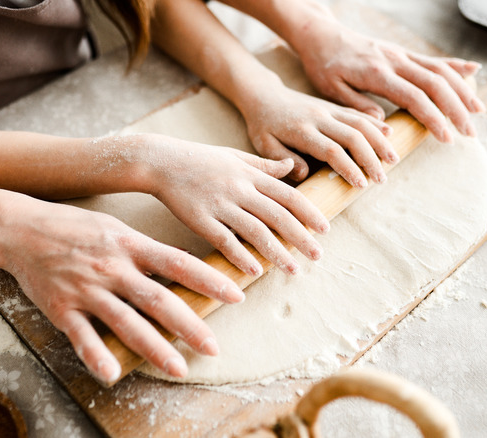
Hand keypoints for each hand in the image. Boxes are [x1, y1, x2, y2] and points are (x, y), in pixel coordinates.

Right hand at [0, 198, 245, 384]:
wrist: (20, 228)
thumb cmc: (74, 226)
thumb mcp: (116, 228)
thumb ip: (147, 249)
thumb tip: (184, 267)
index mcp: (129, 244)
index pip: (178, 263)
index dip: (209, 280)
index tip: (236, 295)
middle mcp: (112, 267)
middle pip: (159, 299)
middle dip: (190, 325)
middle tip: (214, 347)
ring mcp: (87, 289)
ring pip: (127, 322)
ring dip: (155, 348)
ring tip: (178, 368)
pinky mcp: (62, 308)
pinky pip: (82, 337)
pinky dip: (97, 355)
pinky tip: (113, 374)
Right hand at [138, 134, 329, 276]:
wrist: (161, 160)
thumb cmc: (199, 159)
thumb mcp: (235, 156)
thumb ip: (264, 165)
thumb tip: (292, 168)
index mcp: (250, 174)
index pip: (287, 195)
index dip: (308, 213)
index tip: (325, 229)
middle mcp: (239, 189)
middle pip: (277, 215)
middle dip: (300, 237)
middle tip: (318, 255)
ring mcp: (219, 204)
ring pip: (255, 231)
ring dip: (276, 252)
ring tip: (293, 269)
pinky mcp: (200, 218)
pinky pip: (224, 240)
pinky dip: (241, 255)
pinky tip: (255, 271)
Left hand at [239, 82, 397, 185]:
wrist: (264, 95)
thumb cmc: (263, 125)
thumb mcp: (263, 144)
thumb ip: (281, 159)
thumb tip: (304, 173)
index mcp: (301, 130)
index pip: (330, 149)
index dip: (348, 167)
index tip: (361, 184)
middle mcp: (318, 117)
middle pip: (352, 135)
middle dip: (370, 158)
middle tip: (382, 179)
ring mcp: (328, 109)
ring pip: (360, 122)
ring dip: (379, 141)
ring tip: (393, 160)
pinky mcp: (334, 106)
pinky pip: (358, 112)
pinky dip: (376, 123)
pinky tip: (391, 134)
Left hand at [294, 22, 484, 143]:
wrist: (321, 35)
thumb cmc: (323, 65)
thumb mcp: (331, 89)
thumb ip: (357, 105)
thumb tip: (383, 124)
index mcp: (377, 73)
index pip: (414, 97)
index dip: (434, 118)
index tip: (448, 137)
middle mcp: (394, 60)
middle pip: (435, 84)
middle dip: (457, 109)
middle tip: (470, 133)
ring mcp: (401, 54)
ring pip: (440, 70)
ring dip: (462, 90)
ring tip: (478, 112)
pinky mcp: (402, 52)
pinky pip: (433, 59)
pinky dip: (455, 65)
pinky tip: (474, 71)